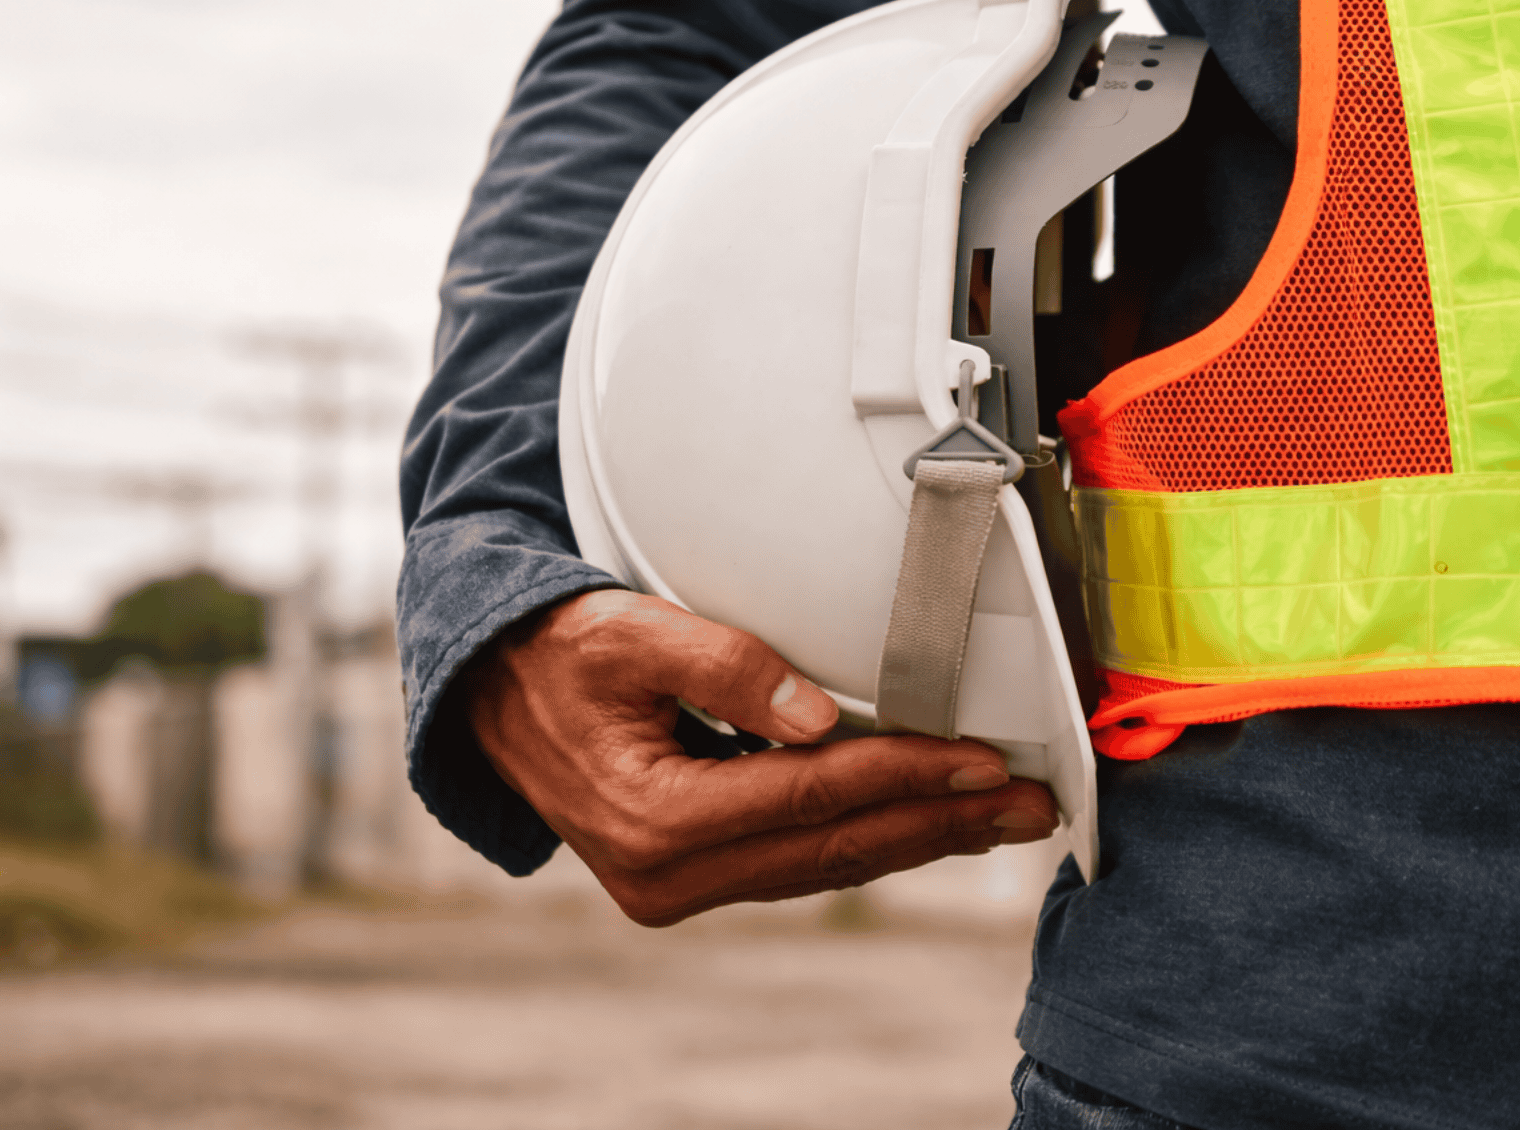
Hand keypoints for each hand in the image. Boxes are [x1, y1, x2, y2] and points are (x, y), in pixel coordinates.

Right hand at [463, 589, 1058, 925]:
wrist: (488, 693)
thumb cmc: (555, 652)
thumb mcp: (628, 633)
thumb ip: (723, 666)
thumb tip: (817, 715)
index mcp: (651, 819)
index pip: (809, 795)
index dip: (904, 775)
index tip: (982, 760)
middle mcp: (664, 874)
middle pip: (831, 848)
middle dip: (938, 824)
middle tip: (1031, 806)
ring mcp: (674, 886)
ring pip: (823, 865)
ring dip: (916, 840)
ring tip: (999, 818)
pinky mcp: (686, 877)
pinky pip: (796, 863)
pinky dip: (865, 839)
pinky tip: (920, 822)